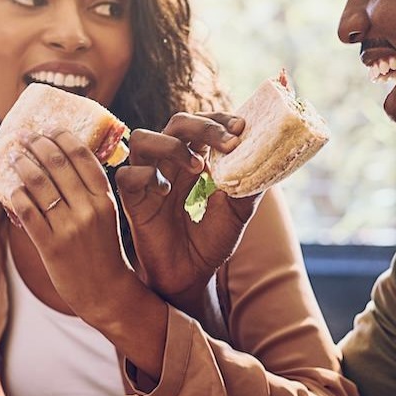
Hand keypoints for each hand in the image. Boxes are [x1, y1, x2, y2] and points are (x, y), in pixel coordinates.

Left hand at [7, 132, 143, 324]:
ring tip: (14, 156)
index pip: (82, 156)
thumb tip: (62, 161)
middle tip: (25, 136)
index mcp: (105, 199)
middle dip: (37, 144)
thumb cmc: (104, 250)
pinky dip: (17, 195)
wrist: (107, 292)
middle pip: (58, 164)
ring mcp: (69, 228)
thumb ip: (90, 191)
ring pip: (39, 185)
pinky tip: (11, 187)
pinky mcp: (50, 246)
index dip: (63, 137)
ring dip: (22, 165)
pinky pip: (28, 212)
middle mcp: (88, 209)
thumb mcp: (107, 216)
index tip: (50, 128)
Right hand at [114, 112, 255, 300]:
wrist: (193, 276)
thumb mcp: (239, 210)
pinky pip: (126, 175)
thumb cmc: (212, 241)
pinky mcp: (133, 201)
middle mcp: (169, 163)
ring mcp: (149, 179)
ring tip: (197, 167)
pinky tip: (166, 192)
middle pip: (176, 123)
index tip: (241, 128)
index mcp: (194, 158)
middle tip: (229, 143)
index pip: (201, 122)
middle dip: (203, 127)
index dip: (219, 119)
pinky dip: (146, 176)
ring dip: (171, 145)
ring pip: (142, 138)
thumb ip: (250, 184)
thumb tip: (269, 158)